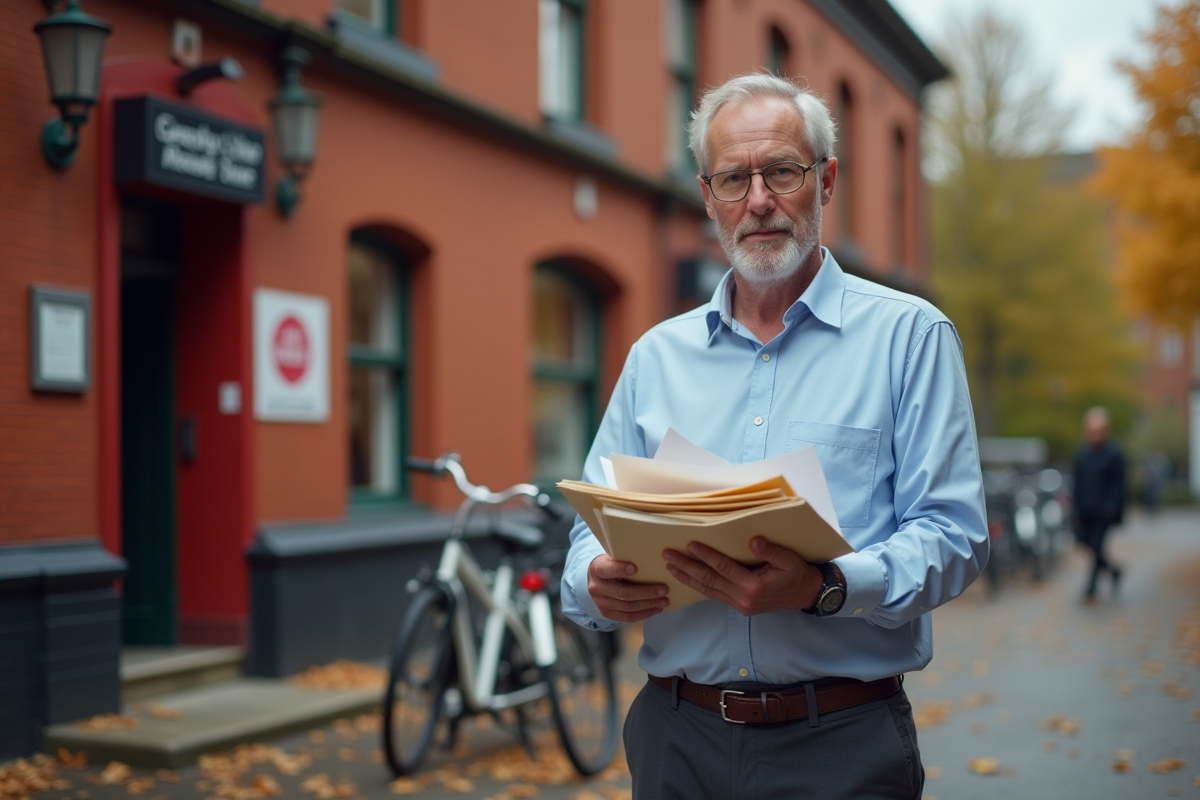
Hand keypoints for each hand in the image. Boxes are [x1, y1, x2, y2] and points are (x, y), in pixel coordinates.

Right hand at [587, 554, 670, 622]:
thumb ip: (624, 557)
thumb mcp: (612, 557)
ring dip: (648, 605)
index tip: (635, 568)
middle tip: (664, 589)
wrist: (596, 580)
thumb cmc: (610, 564)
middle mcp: (597, 588)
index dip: (620, 569)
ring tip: (664, 601)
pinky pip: (627, 617)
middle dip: (646, 592)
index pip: (607, 570)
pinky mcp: (607, 614)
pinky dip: (643, 614)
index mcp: (597, 569)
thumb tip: (650, 556)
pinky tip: (655, 609)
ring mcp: (601, 603)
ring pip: (628, 606)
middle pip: (623, 592)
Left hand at [662, 537, 824, 615]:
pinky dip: (699, 586)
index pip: (723, 568)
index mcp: (753, 587)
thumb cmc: (797, 574)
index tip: (690, 545)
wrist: (805, 595)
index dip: (706, 556)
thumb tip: (753, 541)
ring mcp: (739, 605)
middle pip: (708, 580)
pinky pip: (714, 595)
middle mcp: (742, 598)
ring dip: (688, 578)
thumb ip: (771, 551)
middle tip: (668, 556)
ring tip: (670, 568)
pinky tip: (688, 579)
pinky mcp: (739, 606)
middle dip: (686, 568)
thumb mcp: (789, 560)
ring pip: (708, 590)